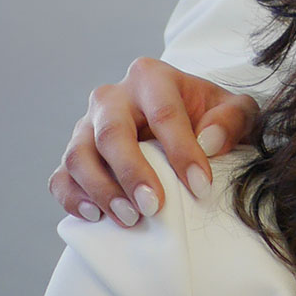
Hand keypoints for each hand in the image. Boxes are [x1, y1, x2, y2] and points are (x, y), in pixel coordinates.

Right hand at [48, 58, 258, 226]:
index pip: (164, 113)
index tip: (201, 186)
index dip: (182, 151)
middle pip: (111, 133)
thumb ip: (232, 118)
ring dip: (102, 190)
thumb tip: (209, 141)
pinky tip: (96, 217)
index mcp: (152, 77)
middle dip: (131, 173)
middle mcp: (112, 97)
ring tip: (130, 218)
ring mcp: (86, 125)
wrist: (182, 121)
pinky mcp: (73, 154)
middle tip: (153, 207)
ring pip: (79, 155)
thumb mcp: (234, 110)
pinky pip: (61, 177)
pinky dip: (73, 198)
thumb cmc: (209, 115)